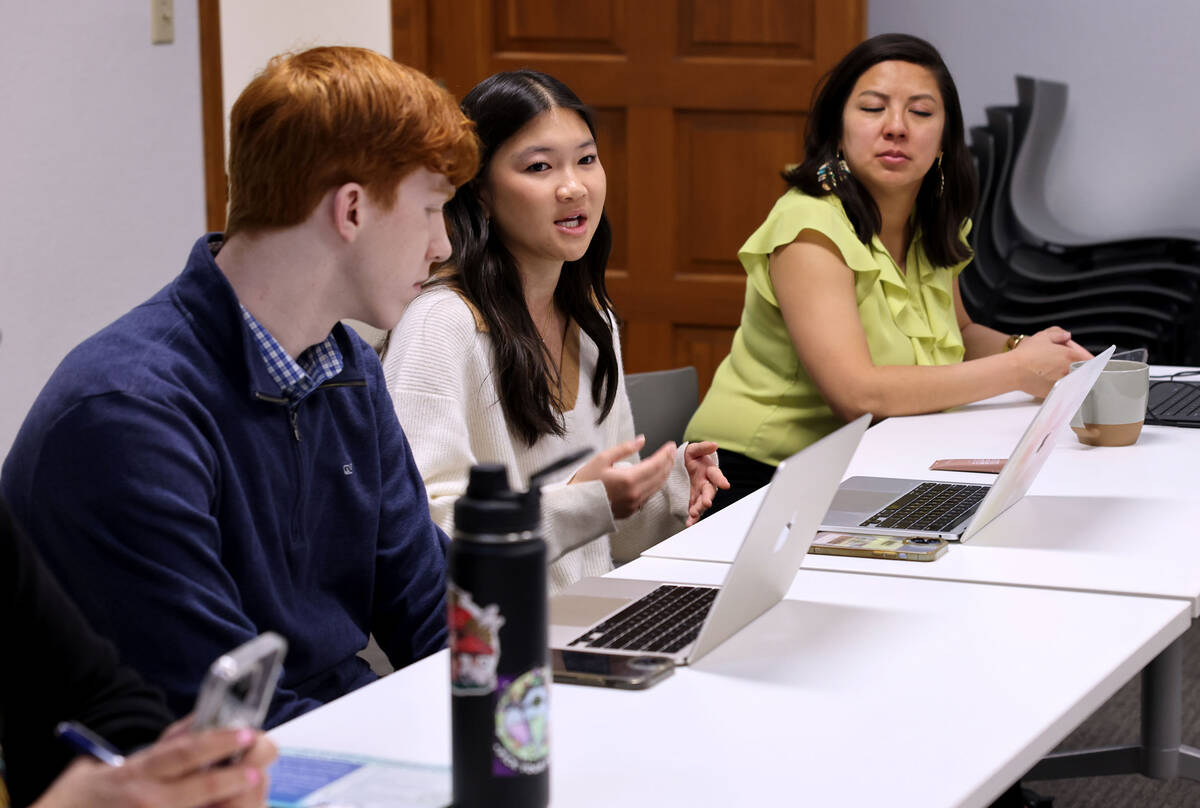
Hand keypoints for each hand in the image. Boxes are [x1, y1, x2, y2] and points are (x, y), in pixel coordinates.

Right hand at [33, 725, 276, 807]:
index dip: (217, 741)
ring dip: (226, 802)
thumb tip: (198, 723)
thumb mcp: (108, 766)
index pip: (182, 752)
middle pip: (197, 786)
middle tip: (258, 766)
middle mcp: (144, 798)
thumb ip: (155, 748)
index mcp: (136, 773)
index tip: (246, 733)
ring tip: (251, 790)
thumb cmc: (80, 799)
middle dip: (232, 776)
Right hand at [570, 435, 675, 518]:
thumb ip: (624, 448)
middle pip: (660, 476)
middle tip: (671, 451)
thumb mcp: (602, 459)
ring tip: (666, 462)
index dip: (665, 454)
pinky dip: (655, 485)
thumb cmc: (584, 483)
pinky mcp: (630, 511)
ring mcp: (633, 504)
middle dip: (668, 462)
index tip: (670, 446)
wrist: (573, 507)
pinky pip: (649, 496)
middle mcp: (634, 494)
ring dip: (664, 473)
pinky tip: (654, 478)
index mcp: (628, 479)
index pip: (655, 464)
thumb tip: (641, 440)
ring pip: (657, 487)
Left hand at [682, 442, 729, 525]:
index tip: (725, 485)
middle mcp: (707, 484)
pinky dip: (692, 517)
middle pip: (709, 492)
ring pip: (702, 503)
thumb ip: (703, 447)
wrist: (681, 465)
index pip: (716, 475)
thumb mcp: (694, 449)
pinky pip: (693, 509)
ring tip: (694, 514)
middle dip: (708, 498)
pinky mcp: (692, 500)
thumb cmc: (691, 457)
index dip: (721, 480)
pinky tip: (689, 523)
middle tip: (706, 503)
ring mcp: (700, 493)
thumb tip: (714, 444)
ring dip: (699, 509)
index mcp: (709, 471)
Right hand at [1011, 327, 1092, 397]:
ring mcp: (1064, 383)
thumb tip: (1065, 336)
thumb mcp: (1043, 336)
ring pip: (1074, 381)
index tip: (1086, 358)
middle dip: (1079, 367)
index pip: (1091, 359)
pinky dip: (1060, 384)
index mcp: (1071, 356)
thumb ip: (1058, 334)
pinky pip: (1063, 388)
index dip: (1087, 358)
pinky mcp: (1055, 392)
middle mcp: (1070, 371)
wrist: (1013, 370)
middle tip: (1067, 363)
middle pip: (1084, 371)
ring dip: (1070, 376)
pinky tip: (1048, 379)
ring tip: (1056, 371)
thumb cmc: (1026, 354)